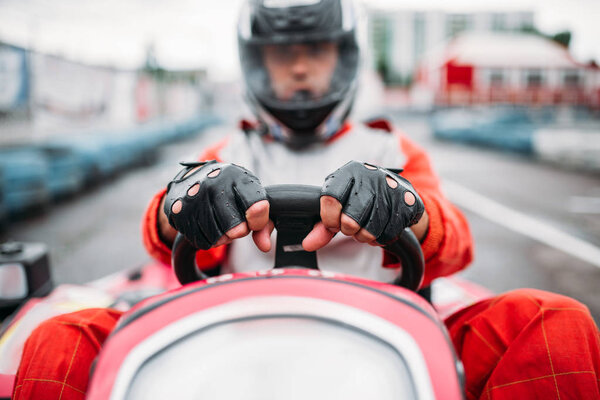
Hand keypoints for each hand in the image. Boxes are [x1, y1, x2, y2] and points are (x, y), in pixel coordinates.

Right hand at [163, 161, 272, 251]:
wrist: (193, 178)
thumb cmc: (228, 190)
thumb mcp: (249, 197)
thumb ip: (263, 222)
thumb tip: (264, 246)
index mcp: (236, 177)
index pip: (256, 206)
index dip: (258, 221)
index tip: (253, 221)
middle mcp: (213, 184)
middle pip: (236, 229)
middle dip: (239, 231)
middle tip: (236, 222)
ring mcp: (194, 197)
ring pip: (217, 238)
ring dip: (223, 238)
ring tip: (220, 223)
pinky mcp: (178, 211)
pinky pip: (201, 242)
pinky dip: (208, 240)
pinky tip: (206, 225)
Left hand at [303, 161, 424, 250]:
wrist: (396, 191)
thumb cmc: (360, 199)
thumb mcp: (339, 207)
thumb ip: (322, 226)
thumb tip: (307, 245)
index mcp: (347, 173)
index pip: (330, 199)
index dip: (329, 219)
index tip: (333, 224)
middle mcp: (369, 175)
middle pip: (350, 219)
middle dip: (348, 230)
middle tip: (351, 228)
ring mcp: (390, 187)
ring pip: (371, 229)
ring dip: (365, 236)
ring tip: (364, 230)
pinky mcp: (407, 201)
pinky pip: (389, 233)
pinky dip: (381, 238)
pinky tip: (379, 230)